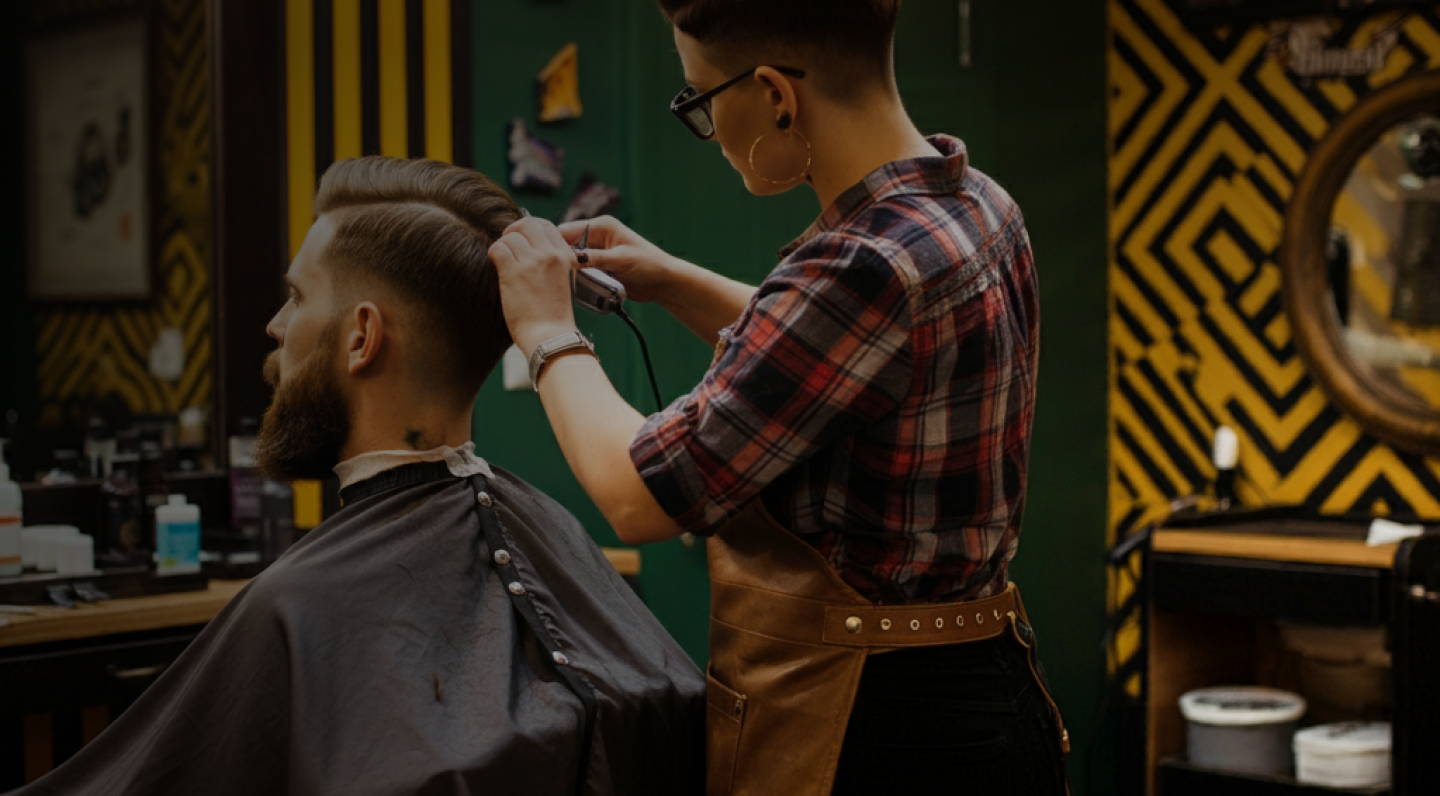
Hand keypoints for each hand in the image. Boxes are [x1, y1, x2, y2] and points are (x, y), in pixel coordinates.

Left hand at [488, 217, 580, 355]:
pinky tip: (497, 267)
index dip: (530, 230)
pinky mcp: (514, 271)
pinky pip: (498, 248)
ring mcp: (533, 261)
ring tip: (503, 262)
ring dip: (503, 246)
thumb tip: (528, 248)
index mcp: (566, 255)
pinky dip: (494, 254)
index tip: (523, 241)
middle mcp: (551, 254)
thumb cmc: (554, 316)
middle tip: (508, 245)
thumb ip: (550, 262)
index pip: (546, 225)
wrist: (551, 337)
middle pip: (527, 224)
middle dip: (514, 231)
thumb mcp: (561, 280)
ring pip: (510, 236)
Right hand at [557, 216, 676, 303]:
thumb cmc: (649, 264)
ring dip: (567, 271)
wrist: (664, 283)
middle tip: (549, 274)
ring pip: (572, 261)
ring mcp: (597, 254)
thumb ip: (596, 258)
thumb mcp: (621, 259)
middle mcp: (596, 238)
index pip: (568, 230)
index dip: (554, 243)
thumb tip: (571, 259)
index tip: (543, 258)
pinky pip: (580, 272)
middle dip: (559, 259)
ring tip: (558, 282)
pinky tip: (570, 287)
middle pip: (566, 246)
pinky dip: (576, 279)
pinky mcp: (599, 269)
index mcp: (601, 227)